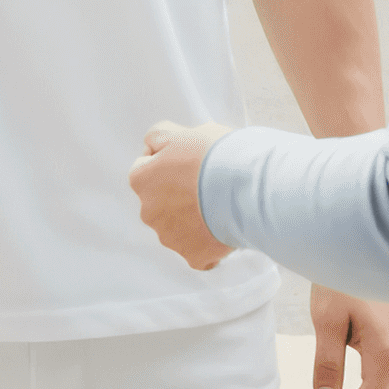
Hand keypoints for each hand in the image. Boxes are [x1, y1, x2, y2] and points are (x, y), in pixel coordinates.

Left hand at [128, 120, 232, 268]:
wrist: (248, 187)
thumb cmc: (215, 155)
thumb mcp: (182, 132)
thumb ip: (159, 136)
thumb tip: (153, 146)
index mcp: (141, 180)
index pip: (146, 169)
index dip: (169, 162)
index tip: (191, 161)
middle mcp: (149, 212)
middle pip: (162, 202)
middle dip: (180, 195)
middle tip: (209, 184)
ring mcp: (170, 238)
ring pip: (179, 229)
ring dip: (193, 220)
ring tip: (221, 206)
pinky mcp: (194, 256)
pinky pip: (197, 252)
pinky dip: (208, 244)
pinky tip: (223, 229)